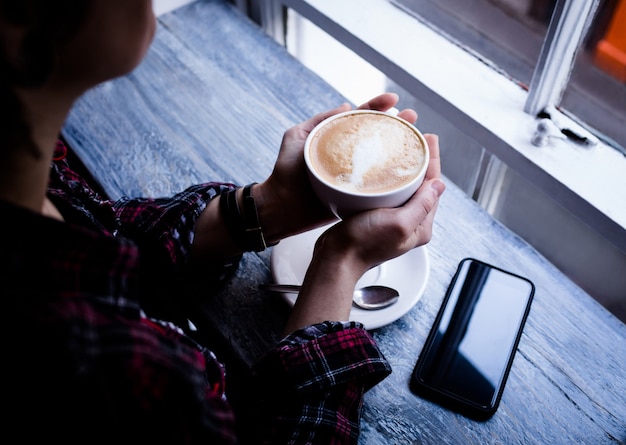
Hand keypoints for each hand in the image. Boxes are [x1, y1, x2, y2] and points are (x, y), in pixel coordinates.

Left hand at [255, 93, 417, 242]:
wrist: (280, 208)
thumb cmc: (284, 172)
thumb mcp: (296, 137)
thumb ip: (319, 120)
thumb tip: (347, 106)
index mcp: (336, 139)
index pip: (360, 118)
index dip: (377, 106)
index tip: (393, 99)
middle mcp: (348, 155)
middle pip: (378, 136)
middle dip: (398, 125)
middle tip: (413, 118)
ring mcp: (354, 175)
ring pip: (382, 158)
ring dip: (402, 148)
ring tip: (418, 139)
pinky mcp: (357, 195)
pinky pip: (379, 185)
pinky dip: (395, 178)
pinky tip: (410, 171)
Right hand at [283, 133, 443, 333]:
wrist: (336, 258)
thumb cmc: (364, 244)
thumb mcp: (399, 223)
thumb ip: (421, 205)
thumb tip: (439, 186)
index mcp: (420, 226)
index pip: (433, 187)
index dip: (433, 161)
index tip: (429, 139)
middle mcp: (409, 223)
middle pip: (421, 186)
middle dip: (422, 161)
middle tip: (418, 138)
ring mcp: (392, 220)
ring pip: (405, 188)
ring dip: (405, 168)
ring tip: (403, 147)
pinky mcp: (376, 217)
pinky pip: (388, 193)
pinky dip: (388, 178)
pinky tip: (382, 167)